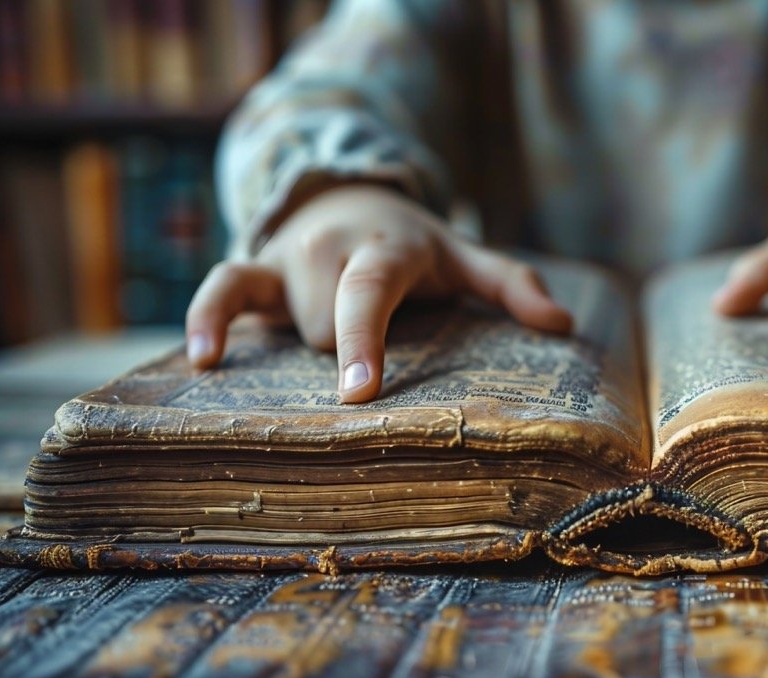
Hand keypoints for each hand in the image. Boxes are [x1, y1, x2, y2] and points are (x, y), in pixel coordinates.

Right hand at [185, 184, 571, 402]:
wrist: (349, 194)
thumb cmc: (415, 245)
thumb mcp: (466, 257)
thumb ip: (513, 286)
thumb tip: (564, 324)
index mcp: (387, 250)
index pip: (370, 295)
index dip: (363, 341)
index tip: (358, 393)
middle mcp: (332, 251)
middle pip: (330, 332)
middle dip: (355, 352)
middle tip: (381, 343)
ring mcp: (289, 258)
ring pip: (290, 329)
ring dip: (314, 346)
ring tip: (343, 339)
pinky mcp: (254, 267)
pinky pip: (222, 290)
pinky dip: (206, 321)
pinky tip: (203, 363)